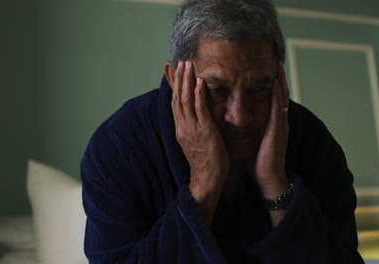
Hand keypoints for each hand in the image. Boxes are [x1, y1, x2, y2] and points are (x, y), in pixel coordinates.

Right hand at [170, 60, 228, 223]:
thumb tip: (195, 114)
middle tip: (180, 61)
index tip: (171, 69)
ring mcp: (192, 129)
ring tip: (188, 65)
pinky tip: (199, 83)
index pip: (174, 101)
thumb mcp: (195, 140)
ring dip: (187, 81)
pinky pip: (200, 111)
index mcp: (181, 128)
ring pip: (186, 101)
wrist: (206, 179)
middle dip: (179, 78)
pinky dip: (198, 95)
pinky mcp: (204, 132)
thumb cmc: (204, 161)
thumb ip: (194, 125)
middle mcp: (183, 126)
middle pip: (178, 98)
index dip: (173, 85)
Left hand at [249, 61, 289, 198]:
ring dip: (280, 79)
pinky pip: (279, 108)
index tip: (263, 64)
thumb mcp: (250, 138)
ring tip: (277, 62)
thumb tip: (231, 118)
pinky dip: (278, 94)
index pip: (271, 95)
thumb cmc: (257, 160)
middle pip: (278, 91)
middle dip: (277, 74)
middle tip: (274, 56)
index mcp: (271, 120)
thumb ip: (245, 126)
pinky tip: (274, 83)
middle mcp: (278, 119)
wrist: (267, 178)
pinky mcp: (278, 130)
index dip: (269, 80)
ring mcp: (280, 123)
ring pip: (281, 96)